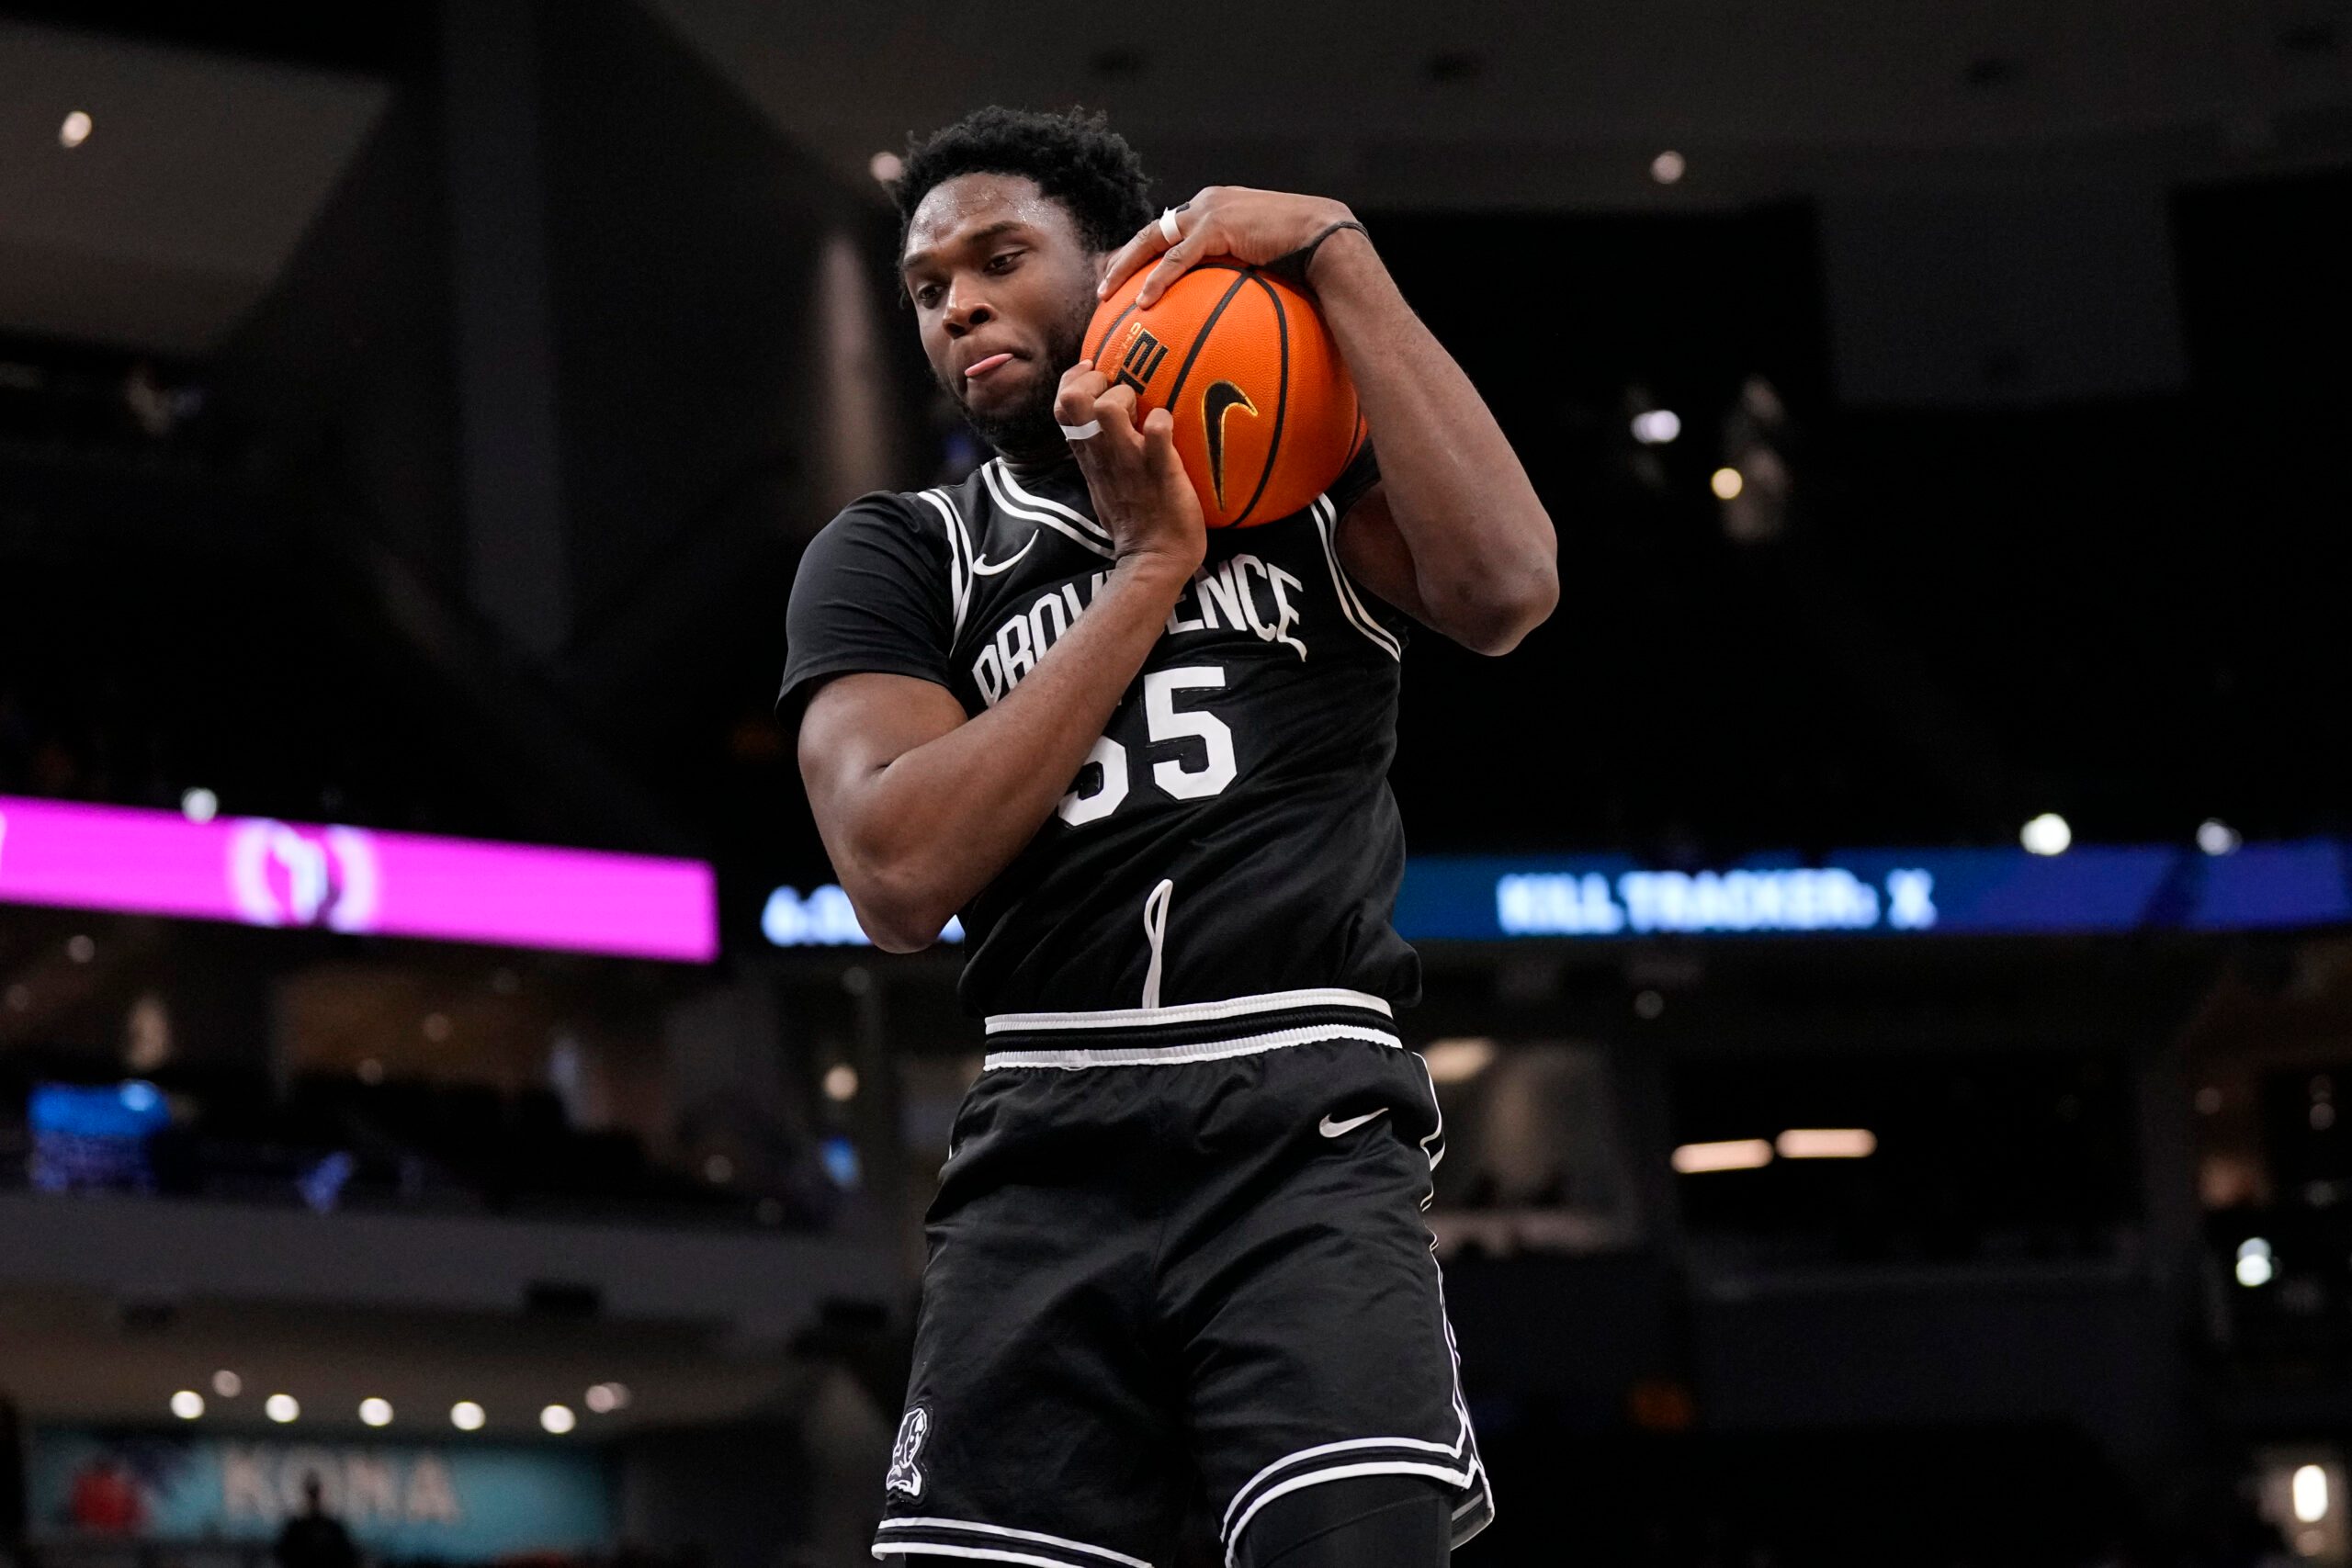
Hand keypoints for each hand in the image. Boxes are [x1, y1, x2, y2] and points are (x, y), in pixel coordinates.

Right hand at [1053, 360, 1205, 575]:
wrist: (1155, 559)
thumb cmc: (1136, 520)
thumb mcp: (1103, 483)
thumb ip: (1098, 453)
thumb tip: (1104, 425)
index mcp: (1088, 455)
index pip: (1061, 404)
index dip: (1074, 380)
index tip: (1095, 374)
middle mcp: (1102, 453)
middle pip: (1074, 399)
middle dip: (1097, 382)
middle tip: (1121, 395)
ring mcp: (1129, 460)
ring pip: (1108, 408)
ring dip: (1126, 397)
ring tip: (1142, 413)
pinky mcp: (1161, 469)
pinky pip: (1158, 431)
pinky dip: (1163, 421)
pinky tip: (1168, 427)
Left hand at [1098, 186, 1361, 308]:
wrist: (1326, 236)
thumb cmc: (1305, 257)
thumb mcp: (1266, 263)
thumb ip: (1241, 276)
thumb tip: (1234, 316)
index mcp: (1216, 209)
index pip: (1170, 229)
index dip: (1144, 253)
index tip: (1124, 277)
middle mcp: (1207, 204)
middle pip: (1152, 230)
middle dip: (1123, 258)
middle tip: (1103, 286)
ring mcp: (1210, 211)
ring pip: (1154, 239)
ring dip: (1126, 267)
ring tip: (1106, 295)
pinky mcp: (1217, 225)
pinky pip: (1177, 258)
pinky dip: (1157, 279)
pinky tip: (1142, 302)